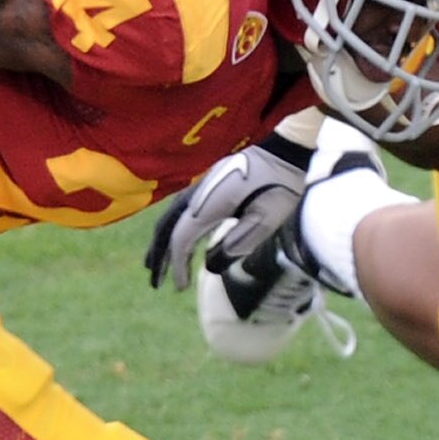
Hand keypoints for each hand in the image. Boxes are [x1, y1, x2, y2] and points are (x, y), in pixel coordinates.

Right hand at [145, 130, 310, 290]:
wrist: (285, 151)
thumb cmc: (279, 186)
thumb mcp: (265, 221)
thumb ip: (237, 244)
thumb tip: (210, 266)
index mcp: (208, 205)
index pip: (181, 239)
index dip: (177, 265)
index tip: (179, 288)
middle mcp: (198, 196)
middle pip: (167, 228)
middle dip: (159, 257)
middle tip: (154, 283)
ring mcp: (202, 188)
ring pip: (173, 219)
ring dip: (163, 244)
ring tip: (158, 266)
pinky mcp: (210, 185)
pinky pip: (184, 212)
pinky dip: (177, 231)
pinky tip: (183, 244)